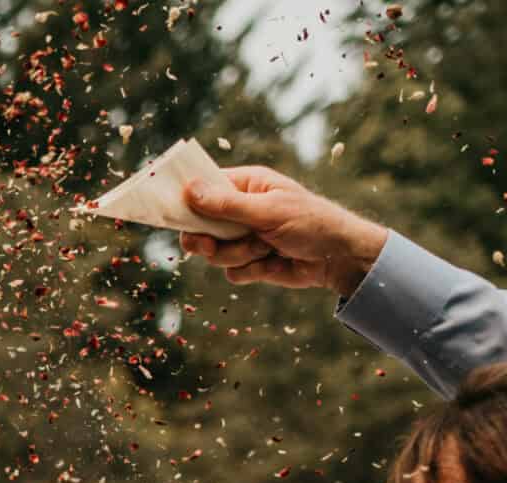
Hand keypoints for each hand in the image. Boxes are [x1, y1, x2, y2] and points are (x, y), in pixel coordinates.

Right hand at [176, 165, 391, 295]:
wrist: (338, 258)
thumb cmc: (311, 223)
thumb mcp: (268, 210)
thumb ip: (227, 204)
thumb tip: (190, 190)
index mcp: (246, 186)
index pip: (204, 188)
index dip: (186, 200)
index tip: (168, 211)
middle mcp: (240, 210)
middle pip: (200, 226)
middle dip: (208, 240)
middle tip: (208, 246)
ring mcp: (243, 237)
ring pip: (215, 254)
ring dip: (238, 255)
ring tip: (265, 248)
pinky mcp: (249, 262)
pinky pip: (231, 273)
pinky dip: (250, 271)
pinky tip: (272, 262)